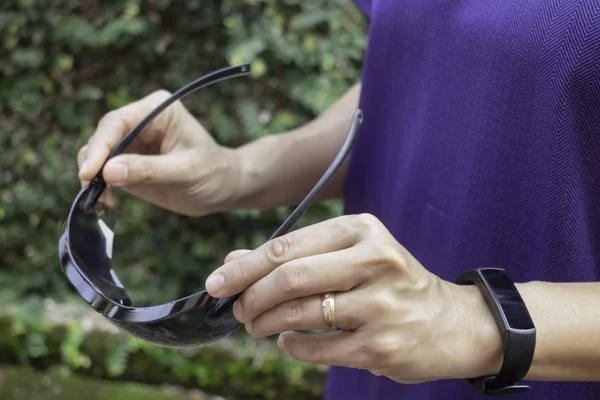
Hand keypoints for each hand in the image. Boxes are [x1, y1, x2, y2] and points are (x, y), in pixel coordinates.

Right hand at [78, 90, 238, 215]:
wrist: (222, 188)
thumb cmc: (212, 173)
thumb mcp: (184, 172)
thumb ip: (148, 170)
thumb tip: (108, 171)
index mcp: (157, 110)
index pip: (117, 122)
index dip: (100, 146)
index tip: (89, 171)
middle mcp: (140, 121)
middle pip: (102, 137)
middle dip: (92, 162)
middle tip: (88, 188)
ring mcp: (132, 142)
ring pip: (97, 155)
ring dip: (92, 177)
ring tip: (97, 200)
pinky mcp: (128, 163)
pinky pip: (103, 173)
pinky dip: (98, 187)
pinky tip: (103, 204)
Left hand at [206, 214, 502, 382]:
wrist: (450, 323)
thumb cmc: (389, 283)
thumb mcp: (349, 256)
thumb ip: (293, 255)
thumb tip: (233, 261)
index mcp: (363, 230)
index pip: (287, 246)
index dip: (244, 267)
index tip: (217, 282)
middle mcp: (375, 261)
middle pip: (289, 278)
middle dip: (250, 297)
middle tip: (236, 310)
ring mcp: (381, 305)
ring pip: (300, 313)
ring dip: (265, 323)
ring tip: (255, 326)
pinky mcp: (381, 345)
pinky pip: (317, 347)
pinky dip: (291, 346)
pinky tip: (287, 341)